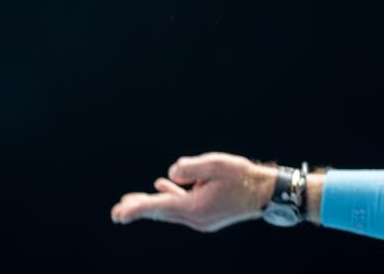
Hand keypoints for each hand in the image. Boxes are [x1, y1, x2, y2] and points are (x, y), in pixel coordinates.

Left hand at [110, 153, 276, 232]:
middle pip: (161, 212)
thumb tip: (170, 173)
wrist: (266, 193)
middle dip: (138, 210)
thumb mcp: (216, 164)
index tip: (119, 214)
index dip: (137, 209)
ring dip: (151, 205)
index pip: (159, 207)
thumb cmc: (243, 176)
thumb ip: (191, 167)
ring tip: (130, 202)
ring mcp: (202, 219)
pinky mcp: (207, 214)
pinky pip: (182, 206)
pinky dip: (170, 197)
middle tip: (116, 214)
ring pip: (170, 210)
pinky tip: (161, 186)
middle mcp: (196, 218)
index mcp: (195, 208)